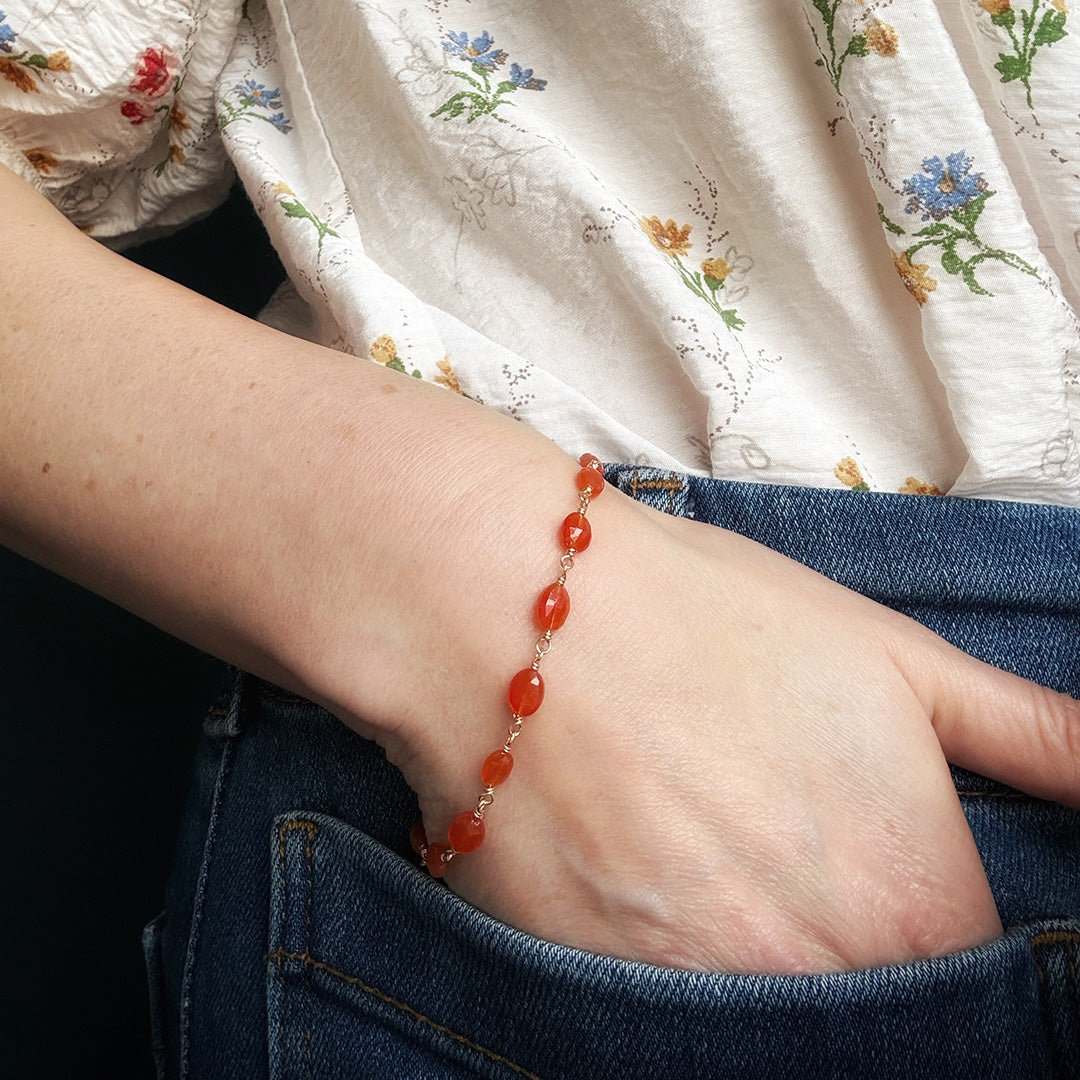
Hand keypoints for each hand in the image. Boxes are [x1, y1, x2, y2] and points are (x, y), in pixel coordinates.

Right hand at [382, 486, 1079, 973]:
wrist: (523, 610)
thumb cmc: (711, 618)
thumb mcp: (896, 659)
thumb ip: (1039, 738)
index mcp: (919, 906)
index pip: (966, 981)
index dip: (920, 922)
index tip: (867, 873)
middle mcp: (823, 980)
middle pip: (864, 1009)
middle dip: (837, 945)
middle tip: (768, 846)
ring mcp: (701, 1002)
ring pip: (761, 1018)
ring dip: (749, 956)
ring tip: (700, 850)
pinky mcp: (593, 997)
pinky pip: (656, 1017)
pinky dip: (659, 962)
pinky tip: (635, 868)